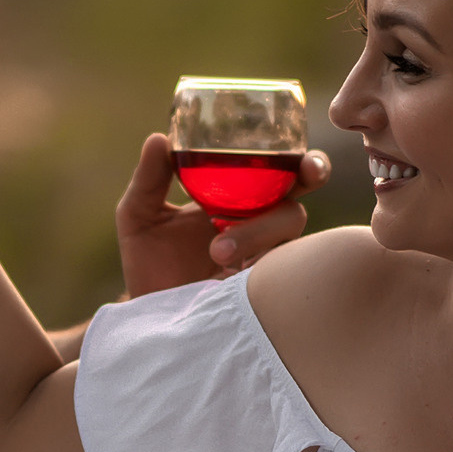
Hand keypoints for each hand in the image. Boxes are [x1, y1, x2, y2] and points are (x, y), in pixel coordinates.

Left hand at [116, 132, 330, 297]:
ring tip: (217, 251)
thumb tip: (158, 138)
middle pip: (298, 191)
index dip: (301, 159)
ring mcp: (265, 255)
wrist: (150, 312)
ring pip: (290, 226)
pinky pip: (282, 270)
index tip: (303, 155)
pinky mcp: (263, 287)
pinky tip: (233, 273)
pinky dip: (262, 264)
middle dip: (312, 175)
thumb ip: (148, 180)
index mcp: (237, 198)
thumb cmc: (149, 262)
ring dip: (259, 230)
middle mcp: (259, 222)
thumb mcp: (139, 216)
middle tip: (307, 174)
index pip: (278, 170)